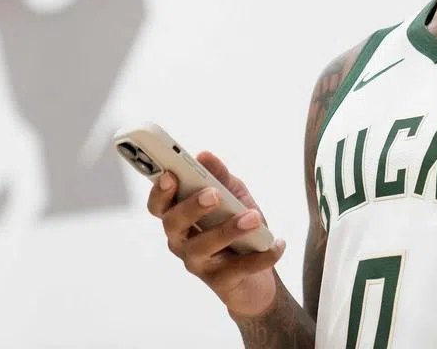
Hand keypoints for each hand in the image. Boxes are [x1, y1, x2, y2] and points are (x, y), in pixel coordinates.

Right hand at [147, 151, 286, 316]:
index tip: (170, 176)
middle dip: (191, 207)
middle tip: (214, 194)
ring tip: (254, 217)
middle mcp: (181, 241)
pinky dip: (261, 256)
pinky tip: (277, 244)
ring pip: (203, 247)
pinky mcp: (220, 282)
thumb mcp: (233, 197)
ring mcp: (198, 264)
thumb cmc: (238, 227)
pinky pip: (239, 268)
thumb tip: (204, 155)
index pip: (158, 205)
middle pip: (173, 224)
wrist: (256, 277)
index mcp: (179, 217)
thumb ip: (220, 176)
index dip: (159, 191)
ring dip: (229, 230)